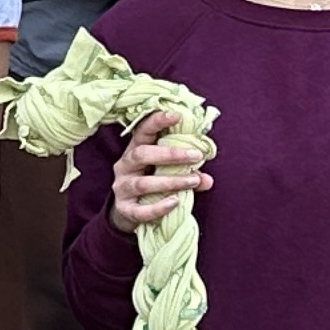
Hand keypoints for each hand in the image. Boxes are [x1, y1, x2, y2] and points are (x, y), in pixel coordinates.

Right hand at [108, 110, 213, 232]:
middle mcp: (124, 166)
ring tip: (194, 180)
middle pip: (141, 154)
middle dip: (170, 154)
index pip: (142, 132)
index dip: (156, 122)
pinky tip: (175, 202)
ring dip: (171, 181)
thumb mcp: (166, 173)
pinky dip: (158, 207)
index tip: (176, 115)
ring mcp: (122, 188)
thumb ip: (187, 174)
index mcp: (134, 151)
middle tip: (196, 155)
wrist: (128, 213)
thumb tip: (208, 179)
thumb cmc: (152, 186)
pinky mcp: (124, 209)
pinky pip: (140, 210)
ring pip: (143, 183)